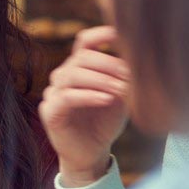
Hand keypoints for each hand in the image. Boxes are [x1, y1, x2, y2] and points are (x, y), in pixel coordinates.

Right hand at [39, 26, 129, 186]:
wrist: (91, 154)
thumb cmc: (105, 123)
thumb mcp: (120, 96)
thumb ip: (123, 77)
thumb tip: (138, 58)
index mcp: (78, 68)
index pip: (84, 42)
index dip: (102, 34)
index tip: (123, 35)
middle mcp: (62, 76)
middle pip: (81, 57)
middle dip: (108, 64)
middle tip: (130, 75)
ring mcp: (53, 93)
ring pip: (73, 75)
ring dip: (100, 80)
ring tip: (121, 89)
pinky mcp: (50, 111)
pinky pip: (67, 97)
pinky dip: (89, 96)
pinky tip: (106, 99)